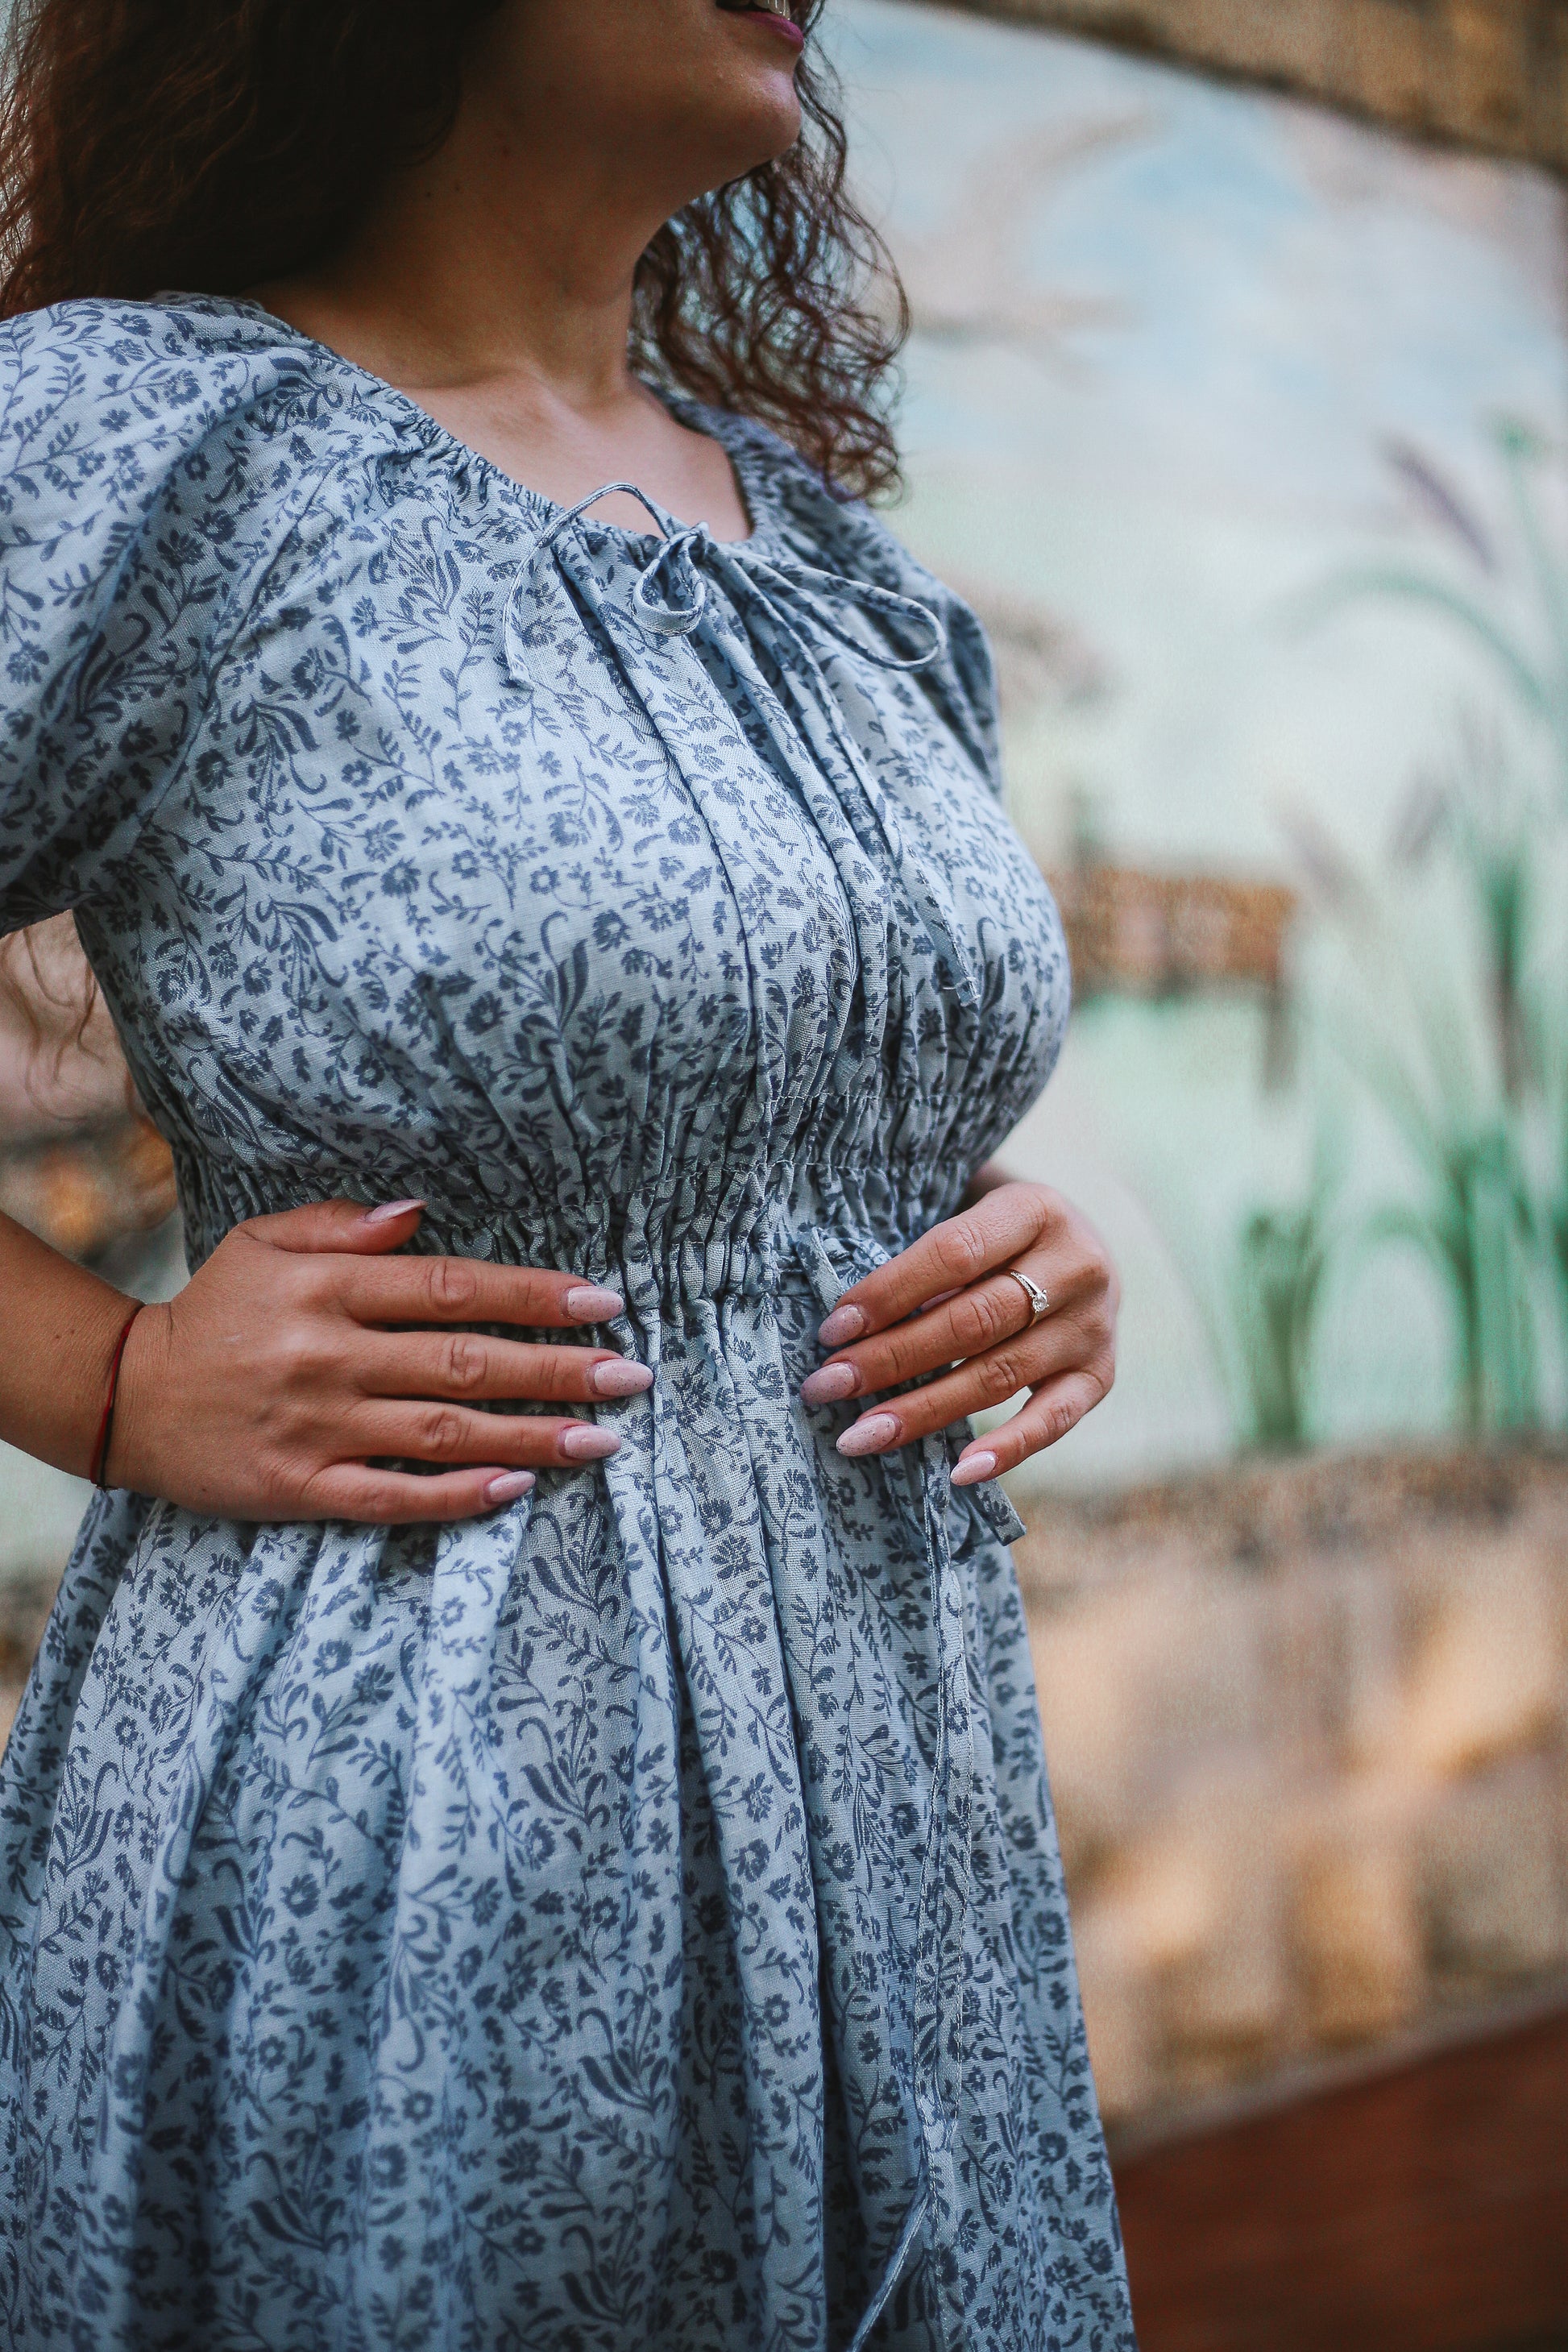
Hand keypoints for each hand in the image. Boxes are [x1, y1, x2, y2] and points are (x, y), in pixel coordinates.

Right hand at [108, 1198, 647, 1522]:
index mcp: (330, 1289)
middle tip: (632, 1376)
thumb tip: (421, 1210)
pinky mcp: (300, 1487)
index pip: (455, 1288)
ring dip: (532, 1436)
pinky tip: (516, 1488)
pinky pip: (392, 1496)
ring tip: (604, 1440)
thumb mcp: (264, 1241)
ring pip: (445, 1433)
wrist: (124, 1396)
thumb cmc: (212, 1312)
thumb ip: (343, 1224)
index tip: (603, 1302)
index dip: (534, 1296)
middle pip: (466, 1362)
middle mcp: (332, 1356)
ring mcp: (318, 1426)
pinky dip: (456, 1494)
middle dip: (559, 1370)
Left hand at [799, 1180, 1116, 1483]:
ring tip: (861, 1434)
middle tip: (828, 1386)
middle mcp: (1075, 1266)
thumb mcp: (977, 1219)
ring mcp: (1092, 1326)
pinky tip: (958, 1473)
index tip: (832, 1330)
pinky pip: (1054, 1421)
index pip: (954, 1253)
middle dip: (890, 1358)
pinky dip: (1007, 1450)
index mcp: (1035, 1210)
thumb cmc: (1005, 1238)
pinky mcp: (1100, 1376)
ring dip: (923, 1410)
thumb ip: (930, 1259)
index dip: (890, 1293)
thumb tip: (851, 1328)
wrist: (1091, 1251)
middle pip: (972, 1321)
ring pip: (999, 1375)